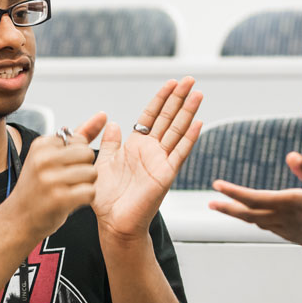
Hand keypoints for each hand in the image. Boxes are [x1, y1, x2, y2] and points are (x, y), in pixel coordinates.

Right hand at [6, 112, 106, 241]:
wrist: (18, 219)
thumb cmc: (38, 187)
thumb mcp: (51, 158)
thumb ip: (80, 135)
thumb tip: (103, 115)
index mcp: (41, 144)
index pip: (80, 140)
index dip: (79, 156)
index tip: (62, 168)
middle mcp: (43, 159)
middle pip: (88, 154)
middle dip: (85, 168)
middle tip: (69, 181)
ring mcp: (49, 179)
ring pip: (92, 173)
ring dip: (87, 185)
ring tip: (69, 191)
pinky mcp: (58, 199)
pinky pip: (90, 192)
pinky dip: (86, 199)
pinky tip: (71, 202)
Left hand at [90, 77, 203, 242]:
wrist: (114, 222)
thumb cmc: (107, 199)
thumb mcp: (103, 163)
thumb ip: (110, 143)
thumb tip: (112, 123)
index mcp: (136, 146)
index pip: (151, 116)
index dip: (161, 98)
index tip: (171, 83)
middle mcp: (151, 151)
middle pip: (168, 118)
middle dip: (179, 98)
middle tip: (190, 79)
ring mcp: (161, 162)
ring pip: (177, 131)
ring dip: (188, 112)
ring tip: (198, 94)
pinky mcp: (166, 174)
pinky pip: (180, 153)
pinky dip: (189, 138)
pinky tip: (198, 122)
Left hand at [210, 152, 301, 253]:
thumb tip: (291, 155)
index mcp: (292, 204)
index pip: (254, 199)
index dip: (233, 192)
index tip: (215, 186)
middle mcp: (288, 220)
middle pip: (251, 214)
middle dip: (230, 208)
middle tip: (211, 204)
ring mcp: (294, 231)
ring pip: (261, 223)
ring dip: (244, 216)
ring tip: (233, 211)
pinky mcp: (301, 238)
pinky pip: (273, 229)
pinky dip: (261, 223)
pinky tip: (264, 223)